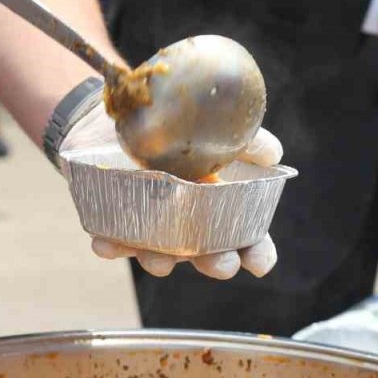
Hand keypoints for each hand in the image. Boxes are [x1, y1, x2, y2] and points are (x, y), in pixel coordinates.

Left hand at [59, 97, 284, 280]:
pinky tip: (105, 243)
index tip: (260, 262)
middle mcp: (189, 224)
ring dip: (159, 262)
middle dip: (215, 263)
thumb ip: (246, 141)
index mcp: (220, 207)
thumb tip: (273, 155)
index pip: (247, 238)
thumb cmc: (181, 129)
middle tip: (221, 264)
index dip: (257, 252)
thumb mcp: (215, 128)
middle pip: (207, 255)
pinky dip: (110, 244)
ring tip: (158, 260)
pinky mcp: (116, 220)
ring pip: (159, 256)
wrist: (125, 112)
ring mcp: (152, 227)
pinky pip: (113, 238)